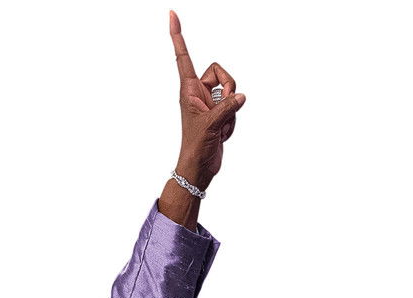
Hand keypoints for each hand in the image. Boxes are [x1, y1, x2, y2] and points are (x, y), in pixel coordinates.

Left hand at [169, 10, 244, 187]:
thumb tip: (240, 96)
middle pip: (221, 72)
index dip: (178, 36)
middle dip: (228, 88)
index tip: (172, 15)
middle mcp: (198, 92)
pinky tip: (222, 132)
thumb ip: (228, 108)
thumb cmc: (196, 146)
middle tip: (221, 110)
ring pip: (232, 90)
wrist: (200, 167)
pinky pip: (235, 106)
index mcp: (188, 89)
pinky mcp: (219, 112)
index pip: (183, 57)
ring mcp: (210, 102)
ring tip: (220, 126)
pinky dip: (233, 121)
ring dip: (231, 110)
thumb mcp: (212, 125)